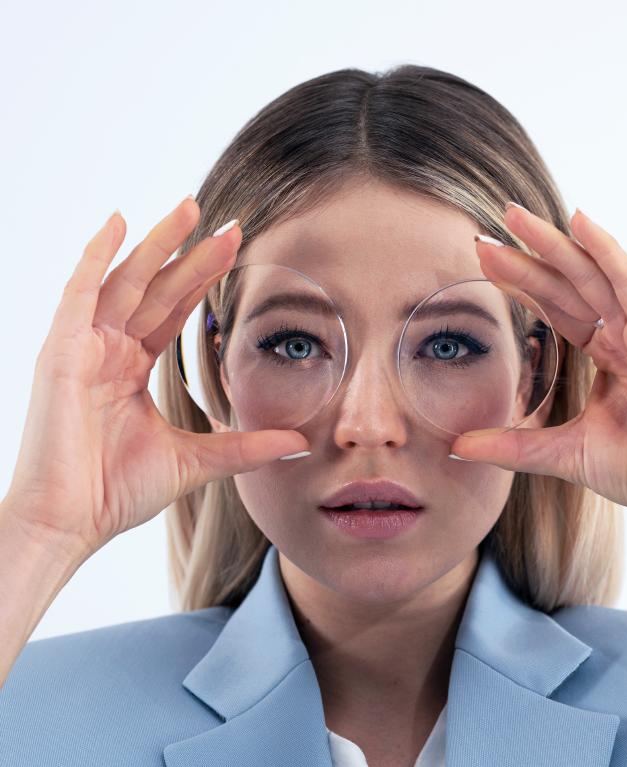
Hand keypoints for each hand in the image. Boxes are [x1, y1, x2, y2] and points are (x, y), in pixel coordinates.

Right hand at [3, 198, 309, 558]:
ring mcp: (82, 347)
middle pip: (157, 289)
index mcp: (131, 369)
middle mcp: (107, 350)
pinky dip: (97, 256)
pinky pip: (80, 292)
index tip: (237, 252)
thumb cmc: (118, 493)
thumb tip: (300, 442)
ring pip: (125, 281)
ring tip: (190, 208)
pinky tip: (120, 221)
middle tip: (232, 225)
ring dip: (157, 243)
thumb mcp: (196, 460)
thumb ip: (245, 447)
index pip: (174, 311)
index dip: (203, 281)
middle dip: (193, 256)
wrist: (70, 524)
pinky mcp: (60, 352)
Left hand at [449, 204, 626, 525]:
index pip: (557, 306)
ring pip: (594, 273)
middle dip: (528, 255)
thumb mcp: (562, 453)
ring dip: (554, 242)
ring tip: (514, 216)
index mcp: (609, 353)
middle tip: (487, 230)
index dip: (521, 284)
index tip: (484, 263)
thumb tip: (457, 445)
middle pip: (569, 283)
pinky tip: (578, 222)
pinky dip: (606, 251)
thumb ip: (511, 446)